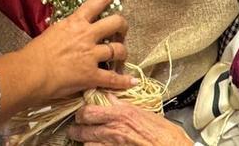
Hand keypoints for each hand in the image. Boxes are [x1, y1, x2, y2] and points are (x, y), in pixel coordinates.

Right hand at [0, 0, 135, 123]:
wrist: (30, 72)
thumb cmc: (35, 53)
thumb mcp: (53, 32)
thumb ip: (69, 29)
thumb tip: (74, 29)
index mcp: (75, 22)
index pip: (98, 1)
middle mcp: (87, 35)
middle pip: (116, 23)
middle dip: (123, 26)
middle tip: (122, 30)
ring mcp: (91, 55)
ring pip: (119, 50)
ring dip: (123, 53)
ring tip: (122, 58)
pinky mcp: (91, 75)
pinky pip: (113, 78)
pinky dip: (124, 80)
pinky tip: (132, 81)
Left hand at [68, 97, 192, 145]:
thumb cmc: (162, 132)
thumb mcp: (142, 112)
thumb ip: (122, 105)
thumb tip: (110, 98)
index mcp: (119, 114)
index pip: (88, 112)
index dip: (82, 113)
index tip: (83, 114)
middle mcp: (112, 130)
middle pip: (81, 130)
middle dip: (76, 130)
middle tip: (76, 129)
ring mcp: (112, 145)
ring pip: (86, 144)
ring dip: (86, 141)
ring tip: (87, 140)